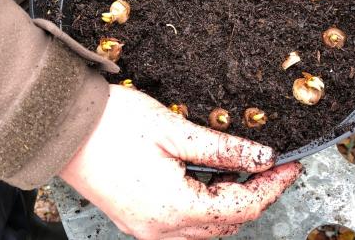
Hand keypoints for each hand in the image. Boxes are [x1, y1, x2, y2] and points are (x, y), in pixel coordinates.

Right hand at [60, 85, 301, 239]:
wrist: (63, 127)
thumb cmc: (112, 124)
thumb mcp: (175, 130)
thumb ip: (223, 148)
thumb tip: (261, 156)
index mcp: (173, 209)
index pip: (241, 207)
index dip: (272, 186)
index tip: (291, 165)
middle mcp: (160, 229)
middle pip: (226, 224)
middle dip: (255, 196)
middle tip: (273, 167)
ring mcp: (145, 228)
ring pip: (206, 229)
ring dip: (231, 204)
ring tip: (246, 173)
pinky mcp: (136, 220)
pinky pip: (183, 225)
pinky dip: (206, 207)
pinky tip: (211, 183)